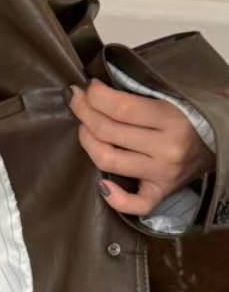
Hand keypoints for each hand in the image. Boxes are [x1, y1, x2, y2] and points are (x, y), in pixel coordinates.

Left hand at [69, 79, 214, 216]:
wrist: (221, 142)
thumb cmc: (191, 116)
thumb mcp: (172, 98)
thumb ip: (139, 95)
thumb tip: (96, 88)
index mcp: (171, 119)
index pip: (119, 107)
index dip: (94, 96)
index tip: (86, 88)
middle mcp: (166, 149)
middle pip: (107, 132)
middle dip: (84, 112)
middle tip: (78, 102)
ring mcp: (162, 174)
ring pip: (107, 160)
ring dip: (86, 142)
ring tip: (84, 128)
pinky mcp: (160, 193)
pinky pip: (133, 204)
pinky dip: (113, 198)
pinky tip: (101, 184)